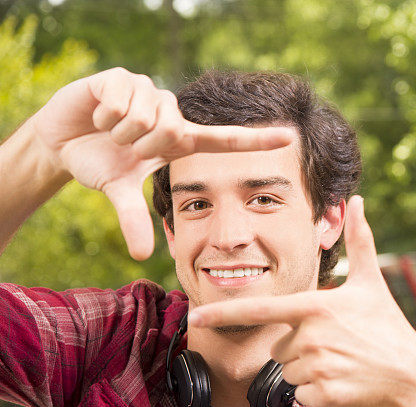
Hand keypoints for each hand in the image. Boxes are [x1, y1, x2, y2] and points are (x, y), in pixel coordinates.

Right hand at [30, 67, 291, 259]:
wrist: (61, 139)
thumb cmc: (99, 162)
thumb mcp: (118, 191)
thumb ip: (134, 219)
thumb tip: (142, 256)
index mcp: (181, 140)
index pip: (226, 140)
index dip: (256, 141)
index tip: (290, 138)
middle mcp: (171, 113)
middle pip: (171, 132)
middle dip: (141, 146)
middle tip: (122, 145)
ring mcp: (149, 91)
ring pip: (144, 118)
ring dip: (119, 131)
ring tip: (109, 129)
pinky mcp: (122, 77)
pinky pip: (120, 101)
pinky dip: (102, 113)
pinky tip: (97, 112)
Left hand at [188, 196, 415, 406]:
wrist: (410, 374)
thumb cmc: (387, 325)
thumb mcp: (370, 281)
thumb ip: (358, 240)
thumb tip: (356, 200)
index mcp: (315, 307)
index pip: (259, 310)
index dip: (223, 313)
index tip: (195, 317)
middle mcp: (311, 336)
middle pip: (278, 347)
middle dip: (300, 348)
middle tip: (335, 344)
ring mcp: (316, 366)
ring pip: (288, 372)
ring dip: (308, 370)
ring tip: (341, 362)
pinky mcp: (322, 393)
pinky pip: (300, 395)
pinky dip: (317, 392)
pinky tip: (343, 381)